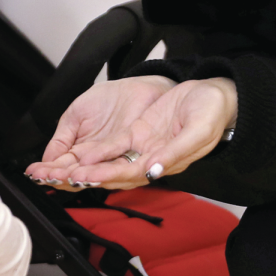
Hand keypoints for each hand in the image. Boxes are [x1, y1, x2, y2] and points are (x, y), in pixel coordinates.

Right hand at [24, 75, 175, 187]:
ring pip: (95, 176)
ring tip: (66, 178)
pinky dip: (102, 172)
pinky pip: (117, 167)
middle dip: (59, 177)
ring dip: (79, 178)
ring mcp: (114, 160)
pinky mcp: (133, 156)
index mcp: (80, 151)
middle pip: (75, 175)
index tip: (34, 172)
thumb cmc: (108, 99)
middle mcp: (96, 160)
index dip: (47, 170)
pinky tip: (89, 173)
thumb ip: (62, 137)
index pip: (61, 166)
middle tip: (46, 177)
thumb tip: (46, 159)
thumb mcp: (76, 115)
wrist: (137, 88)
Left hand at [61, 78, 238, 187]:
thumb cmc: (212, 114)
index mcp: (166, 163)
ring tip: (61, 172)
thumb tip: (152, 172)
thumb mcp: (198, 131)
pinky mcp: (139, 133)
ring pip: (110, 162)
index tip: (86, 177)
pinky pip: (114, 145)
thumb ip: (174, 153)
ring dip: (86, 168)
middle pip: (114, 173)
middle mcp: (151, 160)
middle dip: (87, 177)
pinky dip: (97, 151)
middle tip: (60, 179)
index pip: (131, 175)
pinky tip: (79, 154)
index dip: (107, 177)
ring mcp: (144, 147)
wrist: (215, 96)